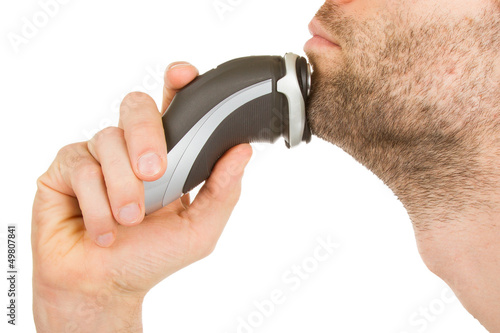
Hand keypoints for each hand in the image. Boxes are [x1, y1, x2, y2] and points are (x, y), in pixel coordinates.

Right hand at [31, 62, 252, 331]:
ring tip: (129, 221)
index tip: (184, 75)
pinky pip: (81, 165)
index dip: (178, 84)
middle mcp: (130, 148)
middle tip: (155, 174)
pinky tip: (102, 229)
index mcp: (166, 155)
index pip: (172, 107)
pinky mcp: (65, 168)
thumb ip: (222, 191)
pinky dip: (96, 202)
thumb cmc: (151, 257)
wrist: (103, 286)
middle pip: (137, 106)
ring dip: (123, 187)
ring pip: (109, 140)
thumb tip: (242, 151)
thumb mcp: (199, 229)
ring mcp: (97, 155)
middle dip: (147, 136)